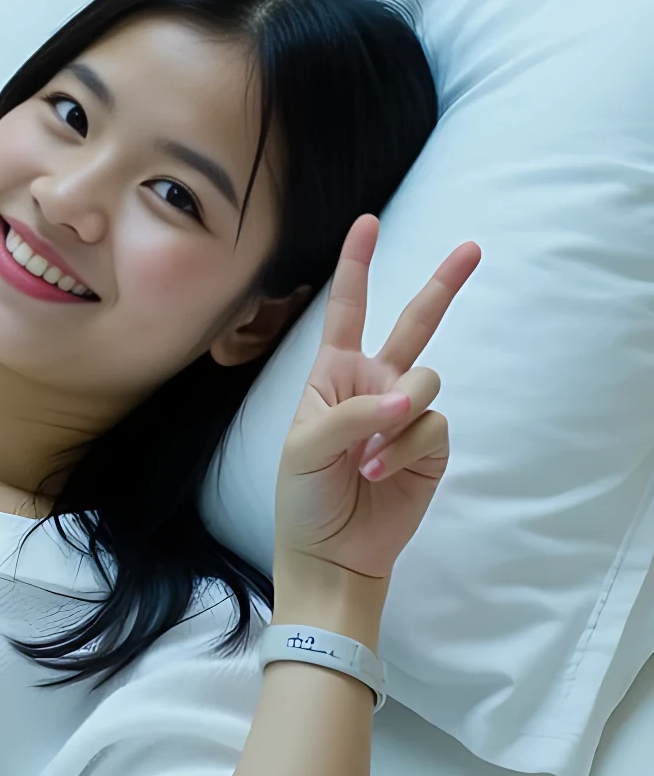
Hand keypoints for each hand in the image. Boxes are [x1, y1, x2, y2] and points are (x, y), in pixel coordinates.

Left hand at [274, 215, 479, 599]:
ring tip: (365, 458)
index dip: (357, 266)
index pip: (348, 310)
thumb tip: (409, 398)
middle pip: (414, 324)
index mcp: (334, 374)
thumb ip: (355, 411)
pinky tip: (380, 472)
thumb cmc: (304, 495)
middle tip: (471, 248)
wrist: (332, 552)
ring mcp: (406, 413)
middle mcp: (375, 384)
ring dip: (398, 417)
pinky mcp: (431, 445)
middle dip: (443, 285)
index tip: (368, 223)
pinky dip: (406, 447)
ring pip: (427, 380)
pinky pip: (434, 425)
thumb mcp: (305, 446)